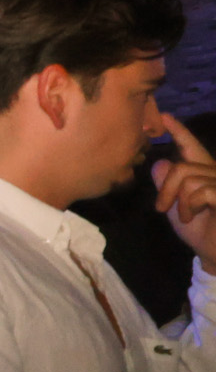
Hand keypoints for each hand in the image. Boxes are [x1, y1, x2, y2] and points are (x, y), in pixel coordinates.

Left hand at [154, 113, 215, 264]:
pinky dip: (190, 205)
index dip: (180, 132)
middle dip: (166, 189)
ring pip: (188, 177)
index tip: (166, 117)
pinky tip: (193, 216)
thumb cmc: (199, 231)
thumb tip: (161, 163)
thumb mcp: (176, 207)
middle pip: (181, 167)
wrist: (215, 254)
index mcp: (205, 173)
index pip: (192, 148)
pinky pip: (200, 190)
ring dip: (179, 201)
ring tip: (186, 216)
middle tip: (162, 207)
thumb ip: (167, 185)